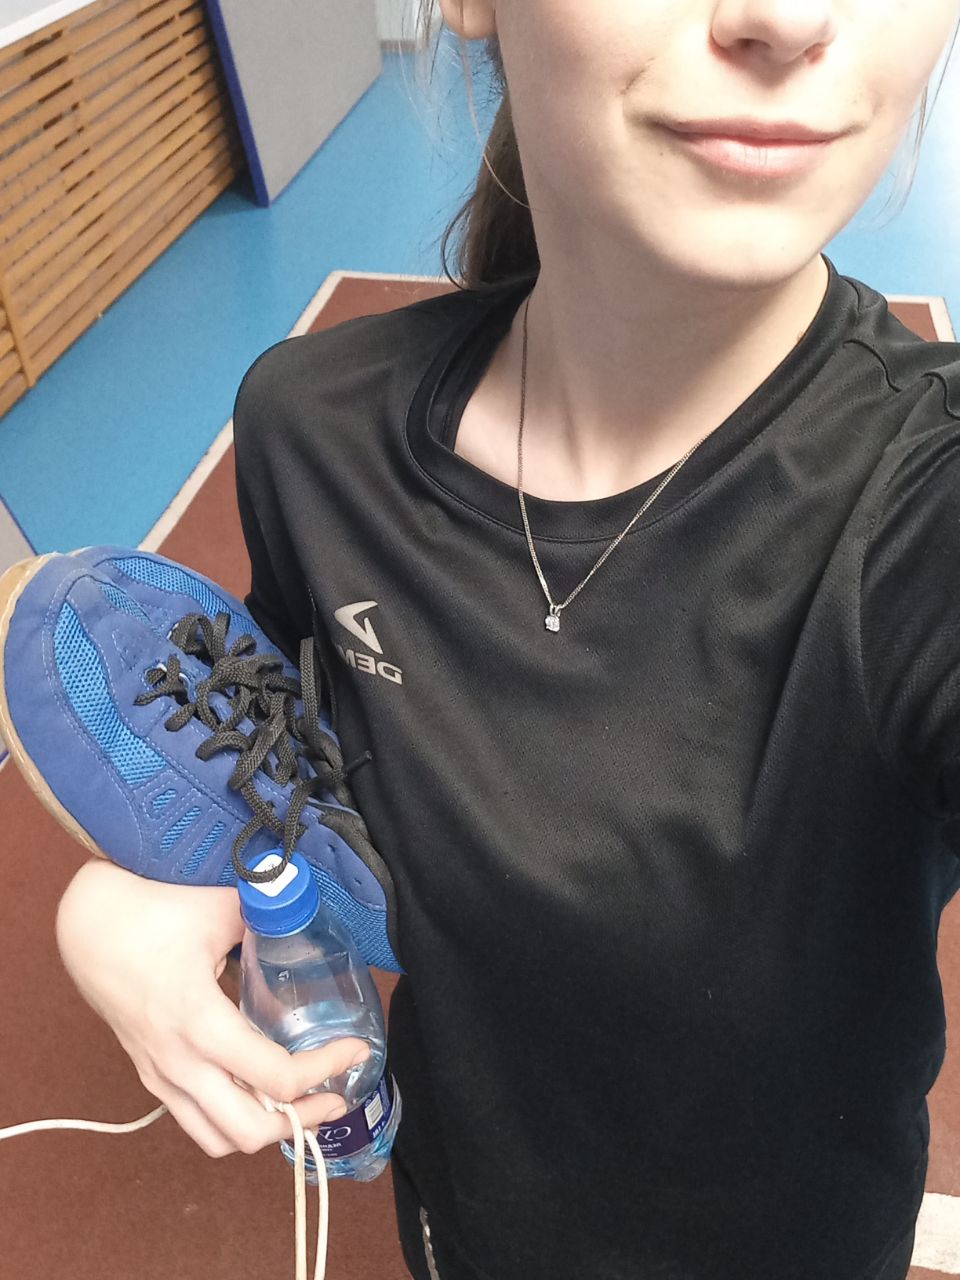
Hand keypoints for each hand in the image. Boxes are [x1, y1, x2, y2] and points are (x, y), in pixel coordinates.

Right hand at [55, 856, 369, 1157]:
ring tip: (301, 1103)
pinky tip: (258, 1092)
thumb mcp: (222, 910)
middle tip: (335, 1093)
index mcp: (200, 1023)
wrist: (87, 926)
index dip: (325, 1069)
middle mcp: (179, 1062)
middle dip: (302, 1120)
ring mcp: (160, 1074)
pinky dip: (232, 1120)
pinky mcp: (151, 1073)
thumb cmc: (152, 913)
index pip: (276, 1077)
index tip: (357, 1049)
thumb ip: (271, 919)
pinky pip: (195, 1121)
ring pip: (217, 1138)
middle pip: (248, 1131)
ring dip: (264, 1130)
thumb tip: (311, 919)